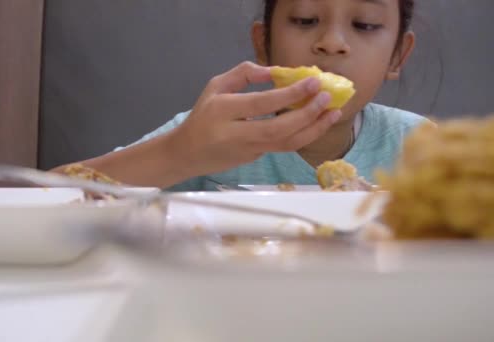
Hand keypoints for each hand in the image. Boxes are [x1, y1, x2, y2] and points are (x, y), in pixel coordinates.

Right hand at [169, 61, 341, 174]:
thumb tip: (274, 71)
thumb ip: (243, 74)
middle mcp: (236, 134)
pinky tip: (318, 122)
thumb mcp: (215, 86)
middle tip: (327, 97)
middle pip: (278, 128)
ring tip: (333, 113)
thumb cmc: (202, 116)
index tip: (313, 82)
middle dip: (307, 114)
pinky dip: (305, 135)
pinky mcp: (256, 159)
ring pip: (286, 144)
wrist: (187, 153)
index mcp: (223, 111)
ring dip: (314, 129)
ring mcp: (248, 150)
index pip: (262, 103)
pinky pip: (284, 146)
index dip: (290, 94)